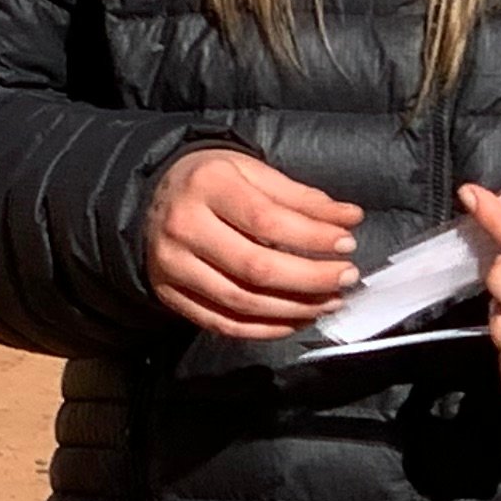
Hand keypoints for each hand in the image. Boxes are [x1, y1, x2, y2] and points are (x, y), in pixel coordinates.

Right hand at [148, 148, 364, 341]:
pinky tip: (294, 320)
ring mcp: (172, 265)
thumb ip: (301, 198)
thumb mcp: (252, 171)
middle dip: (311, 279)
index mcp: (206, 185)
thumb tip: (349, 219)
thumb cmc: (209, 181)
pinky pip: (222, 323)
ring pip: (242, 301)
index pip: (267, 221)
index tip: (346, 244)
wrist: (151, 195)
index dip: (313, 238)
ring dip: (294, 308)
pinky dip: (264, 329)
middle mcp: (184, 226)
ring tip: (327, 301)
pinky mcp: (169, 294)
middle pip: (256, 268)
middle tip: (345, 279)